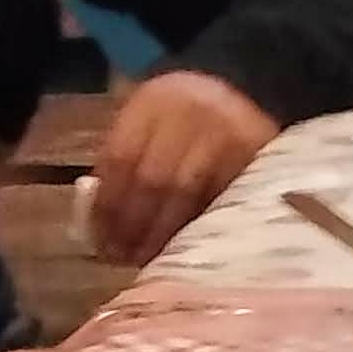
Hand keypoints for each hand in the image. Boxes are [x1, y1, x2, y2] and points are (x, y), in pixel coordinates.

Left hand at [87, 68, 277, 266]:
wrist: (246, 95)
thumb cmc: (184, 118)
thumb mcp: (149, 121)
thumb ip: (124, 159)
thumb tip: (98, 217)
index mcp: (154, 101)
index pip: (122, 157)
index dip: (108, 202)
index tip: (100, 235)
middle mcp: (190, 112)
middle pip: (153, 178)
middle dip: (134, 222)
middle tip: (121, 254)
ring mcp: (226, 134)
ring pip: (186, 194)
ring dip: (162, 231)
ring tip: (146, 256)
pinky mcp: (254, 157)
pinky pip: (218, 201)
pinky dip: (197, 227)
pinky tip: (181, 246)